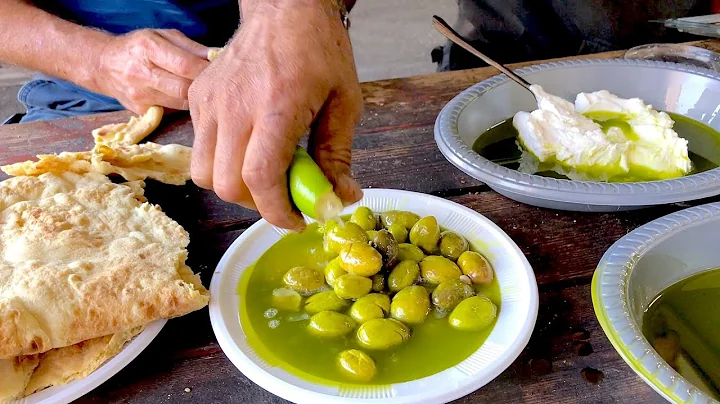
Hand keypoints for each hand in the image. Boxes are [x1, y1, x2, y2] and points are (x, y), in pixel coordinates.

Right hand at [92, 29, 209, 113]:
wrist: (105, 65)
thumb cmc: (139, 47)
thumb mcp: (162, 36)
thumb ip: (190, 47)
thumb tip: (217, 57)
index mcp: (147, 49)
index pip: (184, 65)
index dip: (205, 70)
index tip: (220, 71)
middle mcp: (140, 73)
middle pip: (183, 89)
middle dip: (203, 88)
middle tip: (216, 85)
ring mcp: (139, 96)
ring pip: (180, 104)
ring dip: (196, 99)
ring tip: (204, 92)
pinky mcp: (141, 111)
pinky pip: (172, 112)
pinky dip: (184, 107)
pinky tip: (188, 100)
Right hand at [188, 0, 363, 229]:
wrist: (284, 8)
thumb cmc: (319, 50)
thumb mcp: (345, 103)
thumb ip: (338, 156)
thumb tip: (339, 198)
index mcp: (276, 108)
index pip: (260, 179)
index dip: (278, 212)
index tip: (298, 220)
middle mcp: (234, 107)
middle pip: (226, 185)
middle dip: (258, 205)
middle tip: (284, 199)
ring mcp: (210, 102)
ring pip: (203, 173)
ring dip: (234, 187)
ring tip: (264, 176)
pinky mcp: (198, 97)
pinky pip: (200, 148)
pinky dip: (222, 162)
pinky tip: (250, 148)